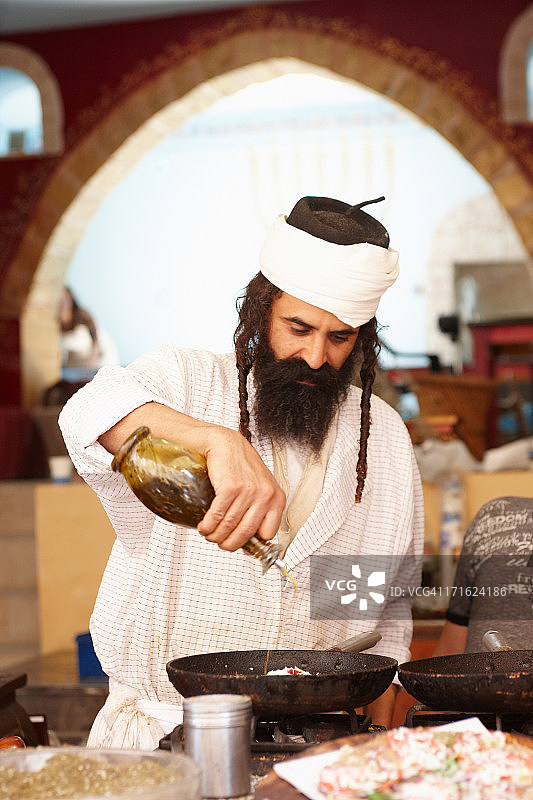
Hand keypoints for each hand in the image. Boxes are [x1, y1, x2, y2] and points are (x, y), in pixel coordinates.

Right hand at [197, 426, 285, 551]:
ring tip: (209, 534)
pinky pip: (217, 515)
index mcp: (277, 498)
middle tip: (220, 543)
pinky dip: (208, 525)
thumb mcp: (259, 487)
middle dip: (228, 544)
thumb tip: (248, 543)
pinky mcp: (231, 486)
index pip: (267, 534)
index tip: (238, 543)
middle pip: (245, 533)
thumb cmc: (241, 466)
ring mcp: (249, 490)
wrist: (225, 443)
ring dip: (215, 535)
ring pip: (229, 525)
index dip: (250, 542)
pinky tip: (204, 526)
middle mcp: (266, 495)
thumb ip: (259, 511)